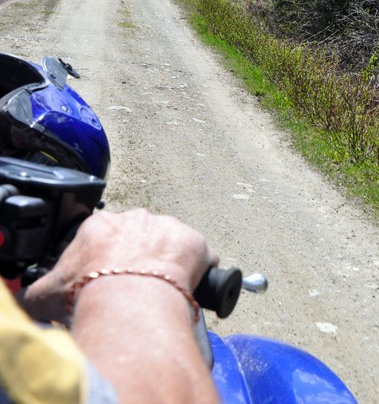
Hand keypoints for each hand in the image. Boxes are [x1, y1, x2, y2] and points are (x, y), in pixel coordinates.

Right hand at [21, 209, 218, 322]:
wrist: (127, 303)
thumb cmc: (88, 295)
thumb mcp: (46, 296)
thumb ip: (39, 291)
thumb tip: (31, 299)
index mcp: (101, 225)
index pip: (108, 237)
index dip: (110, 260)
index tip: (112, 276)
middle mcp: (137, 218)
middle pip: (141, 237)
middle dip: (141, 258)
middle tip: (139, 284)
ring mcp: (169, 227)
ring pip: (172, 245)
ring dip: (170, 262)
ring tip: (164, 289)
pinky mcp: (195, 242)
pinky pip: (202, 256)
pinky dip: (199, 271)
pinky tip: (191, 289)